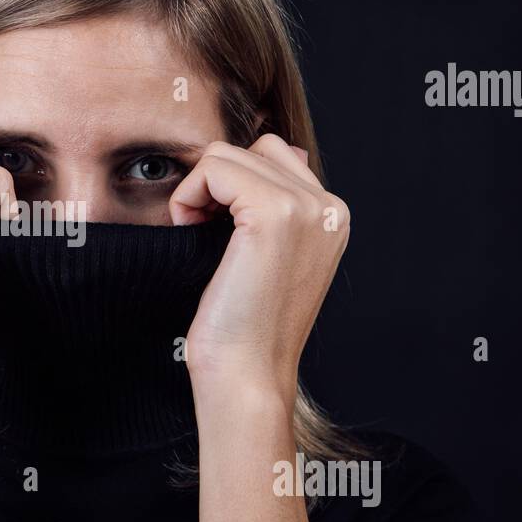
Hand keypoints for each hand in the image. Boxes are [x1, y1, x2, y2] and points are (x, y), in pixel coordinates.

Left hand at [170, 134, 349, 406]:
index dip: (232, 187)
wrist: (246, 375)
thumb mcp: (266, 255)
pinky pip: (214, 167)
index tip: (219, 234)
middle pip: (253, 147)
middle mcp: (330, 207)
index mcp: (333, 216)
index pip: (274, 154)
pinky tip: (190, 231)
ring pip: (228, 154)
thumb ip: (274, 202)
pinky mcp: (275, 214)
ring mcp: (307, 208)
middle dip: (216, 184)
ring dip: (198, 190)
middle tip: (203, 233)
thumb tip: (278, 147)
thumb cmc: (243, 324)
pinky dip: (189, 196)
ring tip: (198, 234)